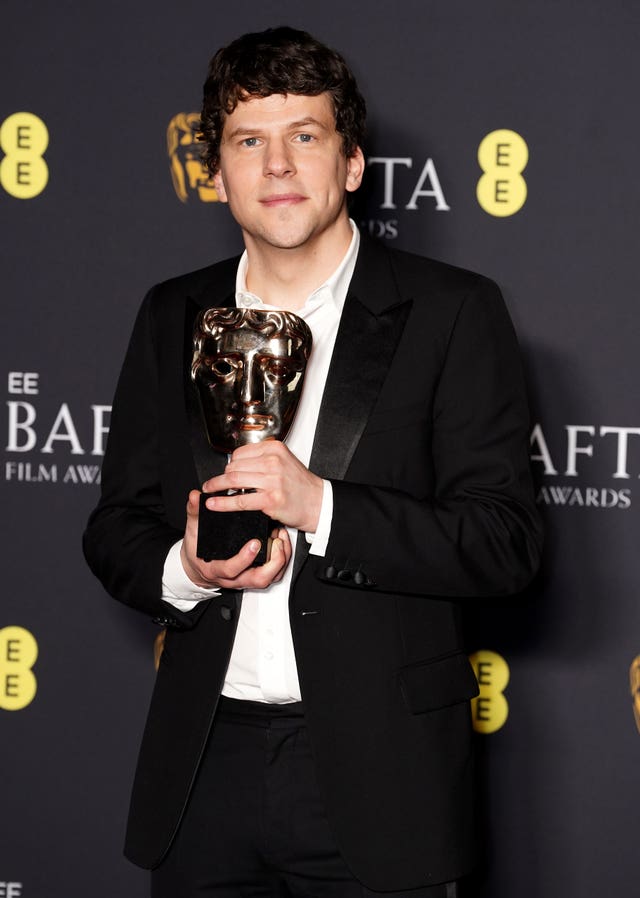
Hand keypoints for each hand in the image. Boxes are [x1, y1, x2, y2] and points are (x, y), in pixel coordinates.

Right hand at [181, 488, 291, 588]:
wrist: (198, 565)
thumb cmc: (197, 550)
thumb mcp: (193, 531)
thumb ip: (195, 513)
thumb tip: (196, 497)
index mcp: (215, 569)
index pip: (231, 569)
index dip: (244, 559)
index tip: (254, 543)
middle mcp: (233, 578)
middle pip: (258, 579)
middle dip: (272, 562)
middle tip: (276, 542)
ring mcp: (246, 579)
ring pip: (269, 578)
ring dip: (280, 560)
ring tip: (281, 540)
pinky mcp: (255, 575)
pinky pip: (273, 574)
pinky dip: (281, 560)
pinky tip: (281, 543)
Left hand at [202, 441, 323, 533]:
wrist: (318, 503)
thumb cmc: (301, 485)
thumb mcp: (284, 461)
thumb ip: (263, 460)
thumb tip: (236, 465)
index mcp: (275, 449)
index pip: (240, 453)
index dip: (230, 465)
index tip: (226, 472)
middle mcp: (273, 462)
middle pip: (234, 467)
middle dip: (222, 478)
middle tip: (215, 485)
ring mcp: (272, 481)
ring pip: (233, 481)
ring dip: (217, 488)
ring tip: (209, 492)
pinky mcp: (270, 499)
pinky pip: (239, 500)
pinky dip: (223, 503)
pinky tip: (214, 504)